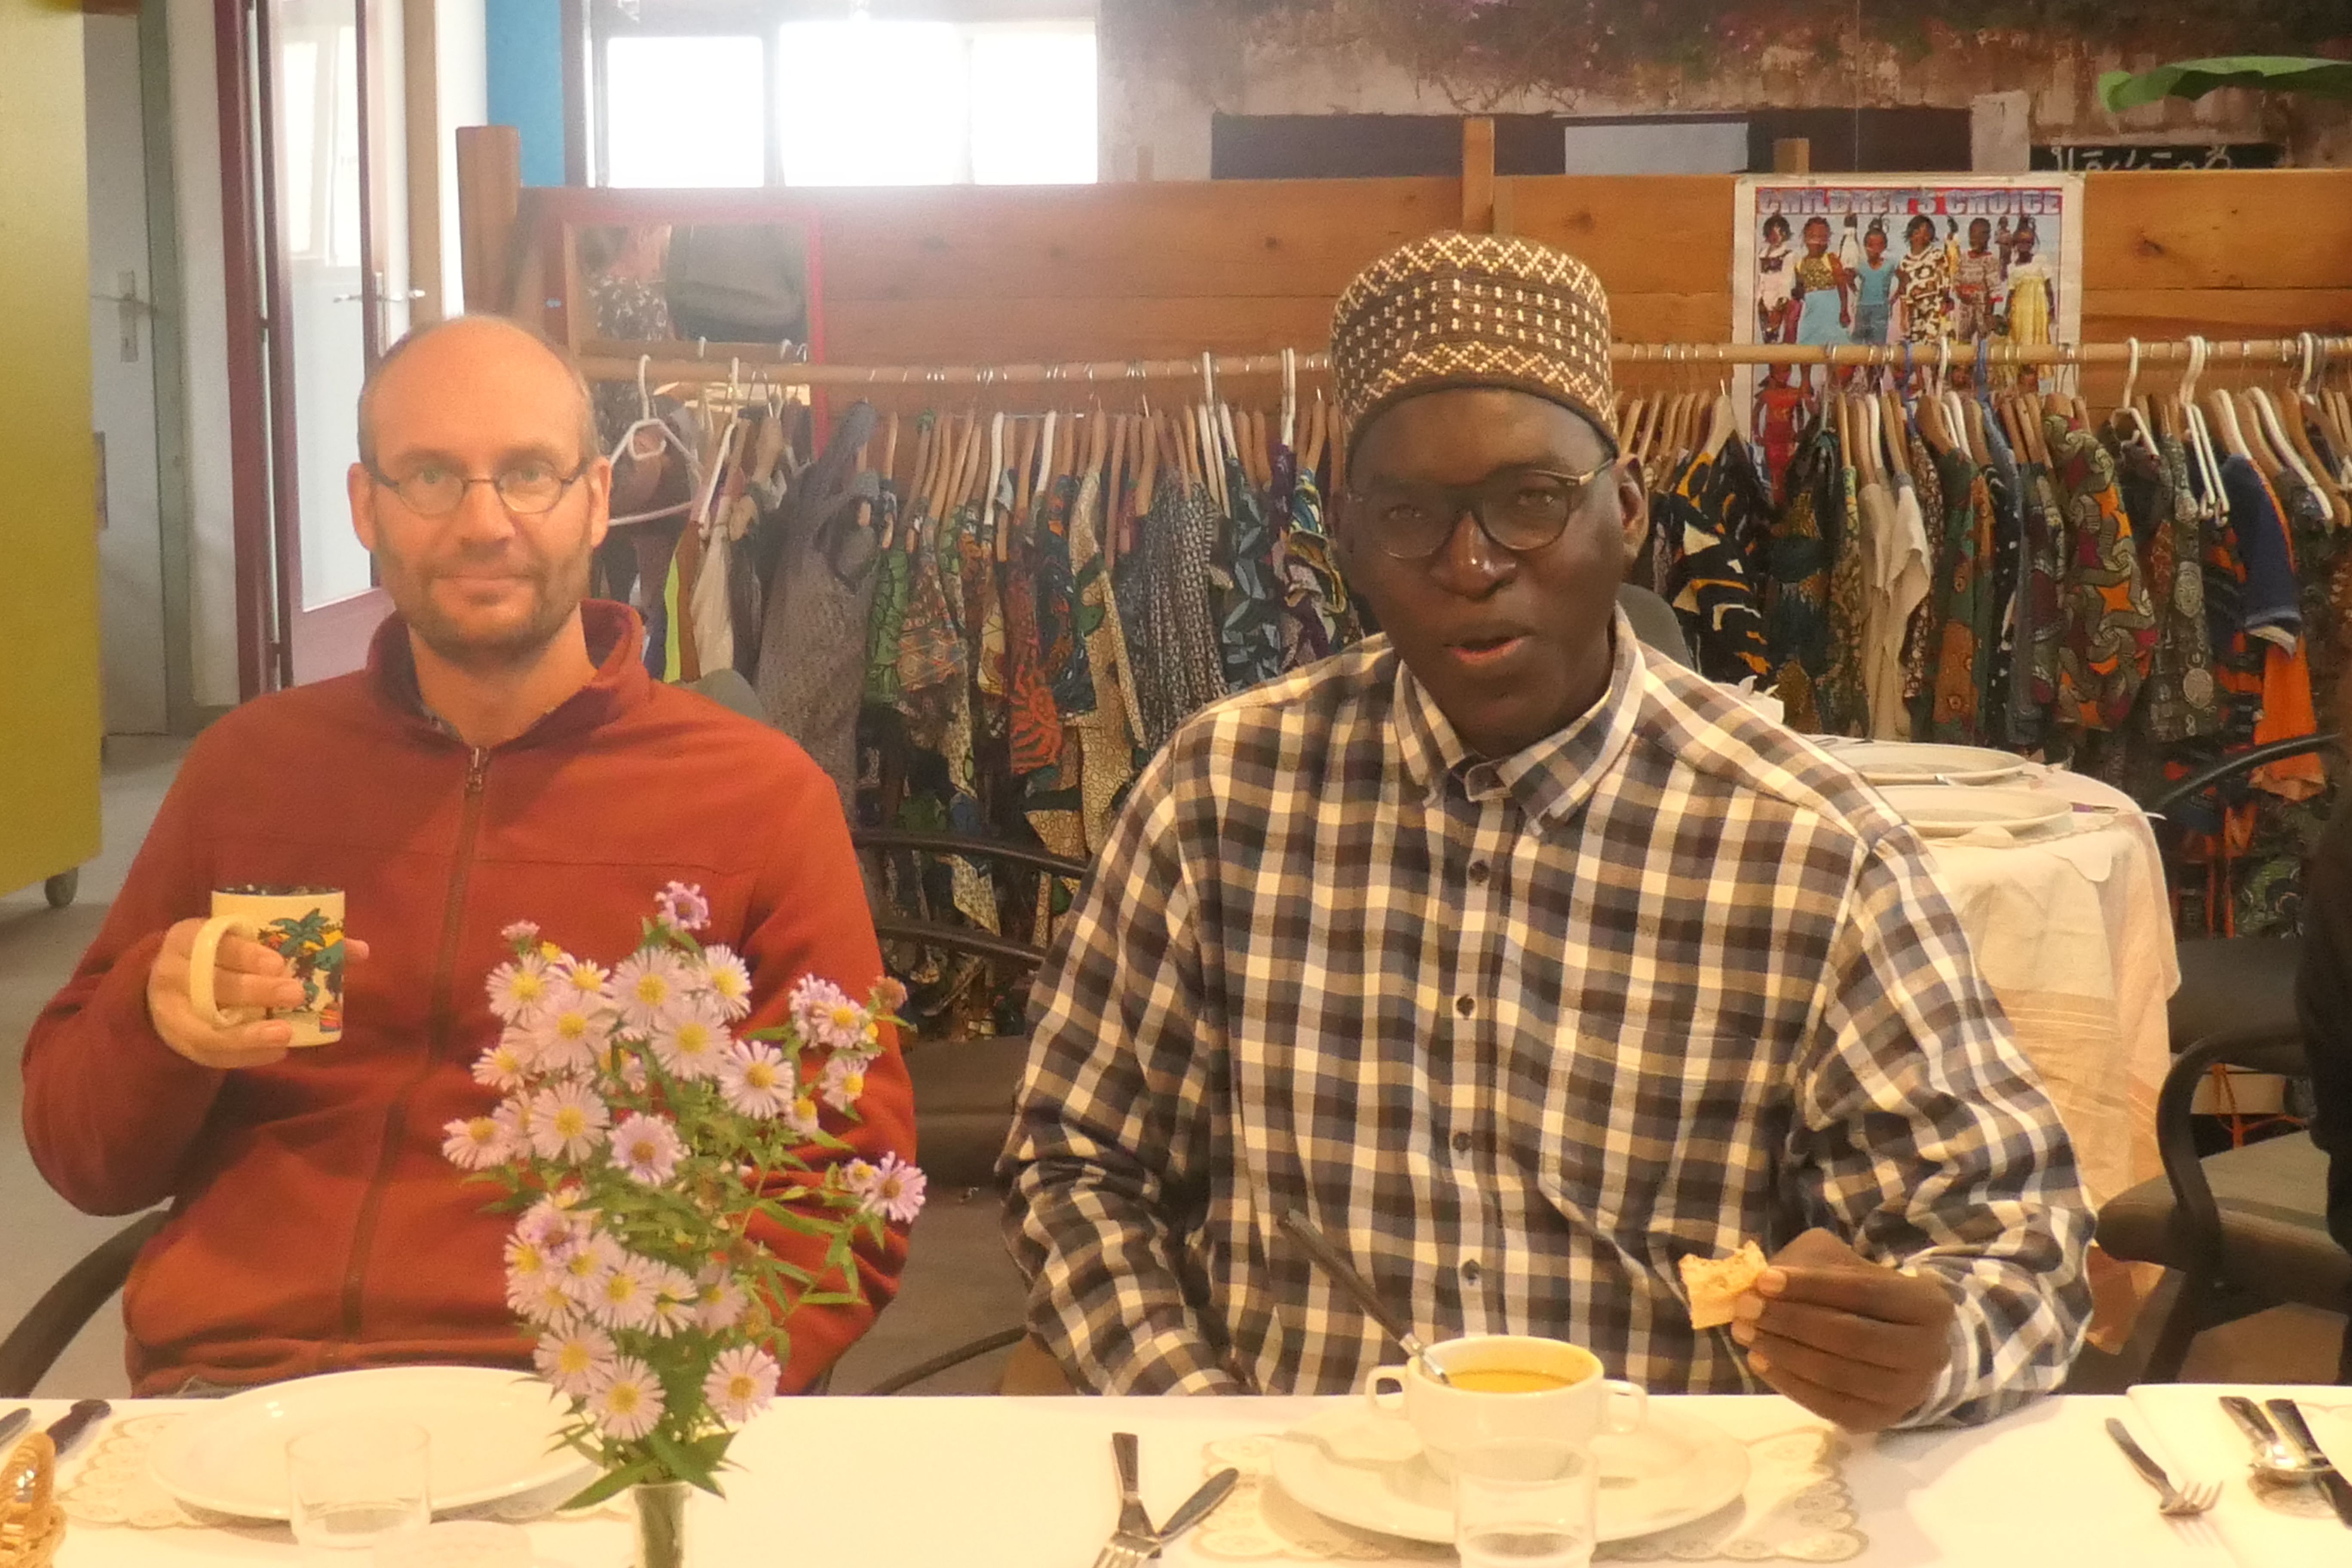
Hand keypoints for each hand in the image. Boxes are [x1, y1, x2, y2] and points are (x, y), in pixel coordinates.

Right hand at [146, 920, 370, 1069]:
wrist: (171, 986)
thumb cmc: (223, 958)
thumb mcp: (246, 941)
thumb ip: (298, 944)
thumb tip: (360, 950)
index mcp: (189, 938)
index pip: (215, 943)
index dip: (247, 954)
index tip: (279, 962)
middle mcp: (172, 972)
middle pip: (213, 985)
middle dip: (256, 991)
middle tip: (296, 993)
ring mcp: (170, 1011)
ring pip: (208, 1027)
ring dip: (248, 1033)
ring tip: (286, 1034)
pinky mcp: (178, 1041)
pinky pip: (210, 1054)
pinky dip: (244, 1055)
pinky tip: (276, 1051)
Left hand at [1730, 1228, 1957, 1431]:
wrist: (1894, 1342)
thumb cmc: (1862, 1294)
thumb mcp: (1844, 1263)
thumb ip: (1810, 1265)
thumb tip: (1759, 1283)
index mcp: (1929, 1304)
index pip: (1865, 1292)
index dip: (1811, 1286)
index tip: (1764, 1279)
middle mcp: (1929, 1353)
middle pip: (1852, 1337)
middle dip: (1791, 1321)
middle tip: (1746, 1306)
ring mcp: (1906, 1394)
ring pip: (1837, 1375)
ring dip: (1783, 1352)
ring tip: (1743, 1331)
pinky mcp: (1878, 1421)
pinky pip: (1828, 1406)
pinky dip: (1788, 1383)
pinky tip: (1758, 1360)